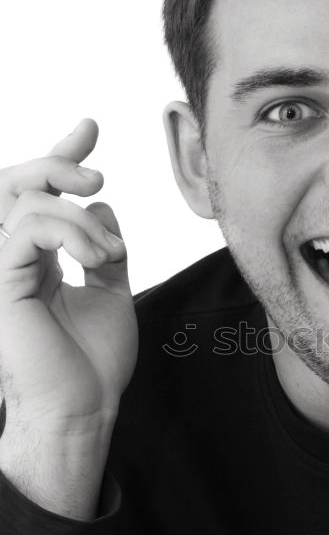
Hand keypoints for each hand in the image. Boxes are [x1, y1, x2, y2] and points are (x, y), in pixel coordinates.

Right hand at [0, 119, 137, 436]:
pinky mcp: (2, 282)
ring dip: (80, 219)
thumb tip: (102, 207)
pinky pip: (27, 230)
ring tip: (109, 257)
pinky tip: (97, 260)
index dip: (59, 157)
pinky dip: (69, 232)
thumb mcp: (111, 290)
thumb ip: (105, 247)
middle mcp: (16, 259)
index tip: (88, 128)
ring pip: (28, 203)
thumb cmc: (94, 360)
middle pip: (17, 185)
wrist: (84, 406)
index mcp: (38, 259)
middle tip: (96, 176)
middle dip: (58, 164)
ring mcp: (5, 270)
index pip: (38, 195)